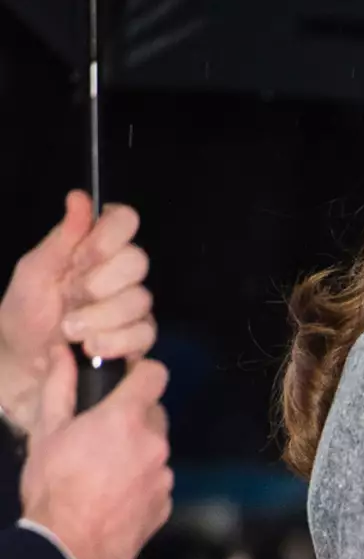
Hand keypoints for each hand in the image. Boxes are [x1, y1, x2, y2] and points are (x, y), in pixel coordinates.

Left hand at [0, 192, 156, 432]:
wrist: (25, 361)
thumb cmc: (26, 312)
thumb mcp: (35, 271)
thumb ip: (62, 238)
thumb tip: (80, 197)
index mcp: (95, 248)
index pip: (124, 221)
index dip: (109, 236)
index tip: (82, 256)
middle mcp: (119, 274)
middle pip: (137, 261)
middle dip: (100, 283)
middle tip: (71, 297)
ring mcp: (132, 307)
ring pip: (140, 301)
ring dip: (100, 317)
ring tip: (70, 330)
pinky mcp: (139, 340)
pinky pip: (144, 334)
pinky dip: (115, 341)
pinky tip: (90, 347)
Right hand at [20, 345, 172, 558]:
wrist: (67, 547)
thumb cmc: (54, 489)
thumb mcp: (48, 431)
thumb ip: (60, 387)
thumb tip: (63, 355)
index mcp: (125, 418)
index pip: (155, 375)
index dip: (142, 374)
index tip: (130, 381)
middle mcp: (153, 444)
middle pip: (155, 416)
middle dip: (135, 419)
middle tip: (104, 435)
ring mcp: (162, 477)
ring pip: (156, 452)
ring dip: (138, 455)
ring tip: (105, 472)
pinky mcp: (164, 506)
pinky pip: (157, 484)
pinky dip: (142, 485)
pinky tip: (115, 496)